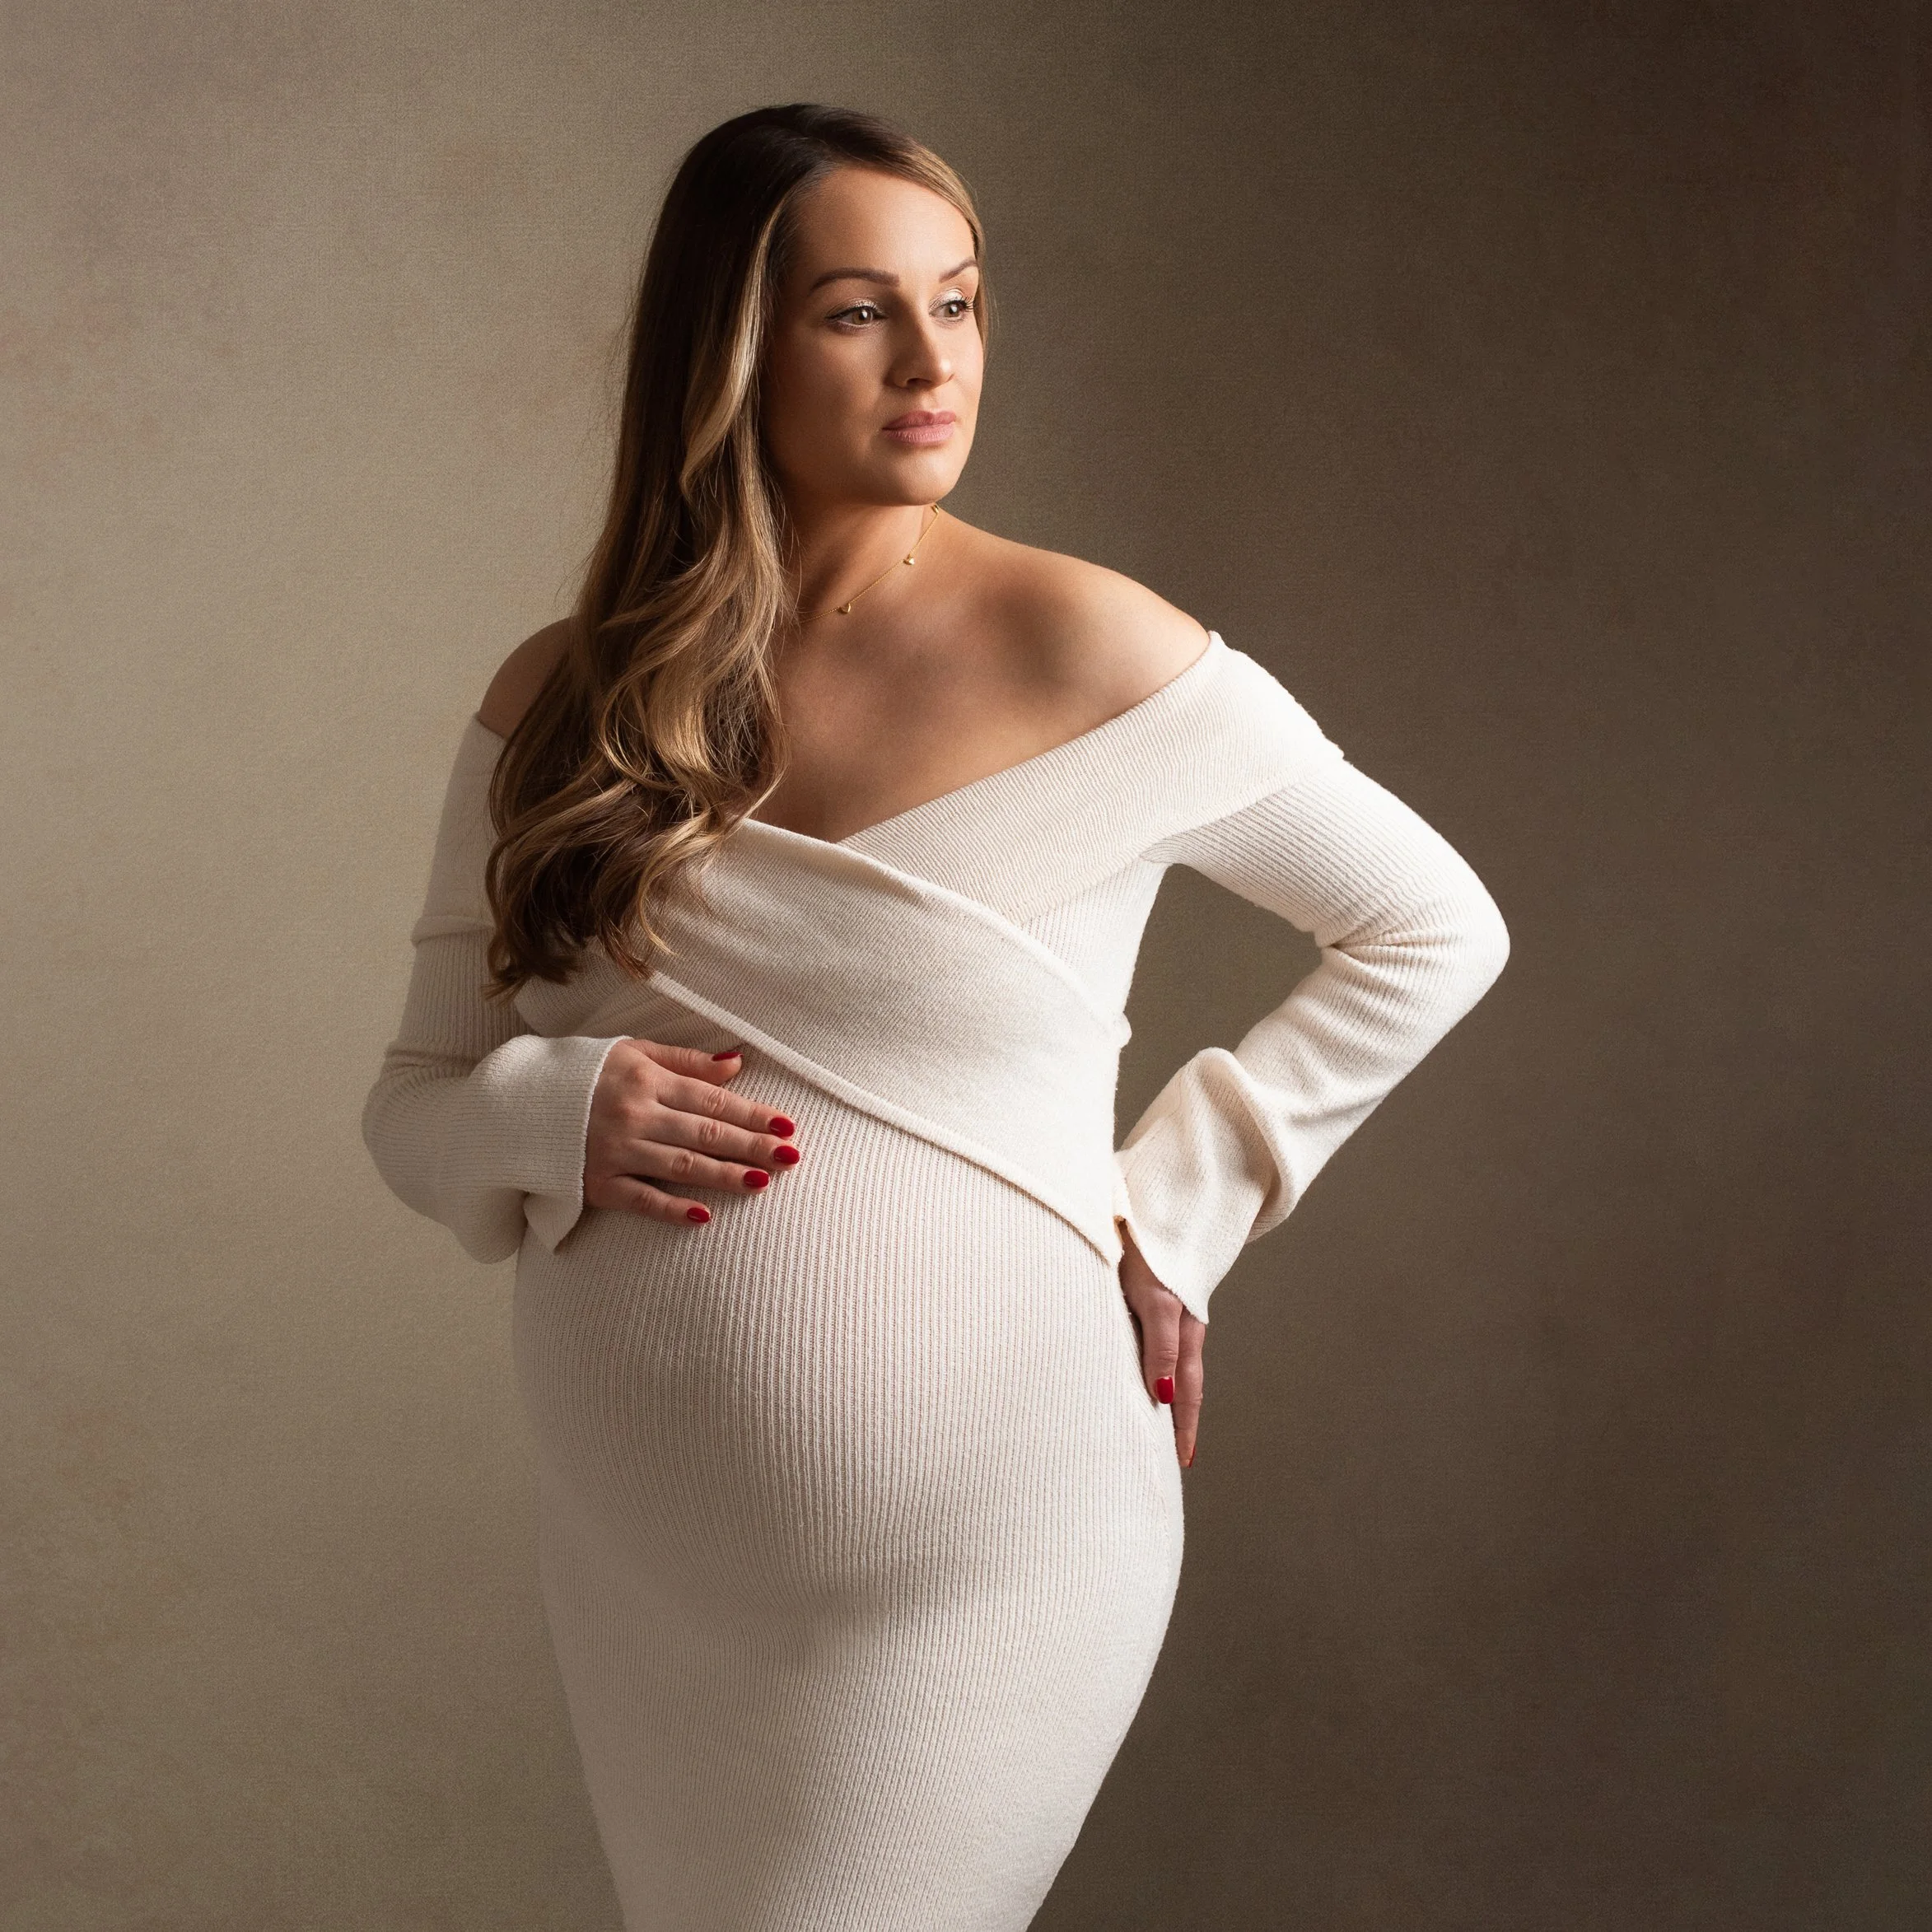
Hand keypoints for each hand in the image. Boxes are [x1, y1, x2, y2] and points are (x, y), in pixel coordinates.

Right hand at [584, 1041, 799, 1225]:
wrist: (515, 1103)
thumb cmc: (581, 1074)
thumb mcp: (630, 1052)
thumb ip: (684, 1060)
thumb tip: (736, 1063)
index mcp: (645, 1079)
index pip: (711, 1099)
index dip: (752, 1113)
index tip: (787, 1125)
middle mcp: (634, 1115)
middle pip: (704, 1132)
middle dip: (751, 1146)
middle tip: (790, 1158)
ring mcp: (615, 1152)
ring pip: (681, 1166)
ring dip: (724, 1176)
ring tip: (762, 1183)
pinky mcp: (596, 1185)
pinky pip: (641, 1200)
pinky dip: (672, 1210)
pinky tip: (705, 1216)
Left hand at [1118, 1222, 1203, 1467]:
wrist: (1160, 1198)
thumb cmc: (1148, 1245)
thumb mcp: (1153, 1297)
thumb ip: (1160, 1346)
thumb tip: (1162, 1396)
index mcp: (1184, 1329)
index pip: (1186, 1390)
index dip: (1183, 1426)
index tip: (1183, 1462)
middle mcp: (1183, 1323)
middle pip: (1185, 1380)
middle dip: (1182, 1418)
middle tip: (1179, 1455)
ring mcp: (1174, 1309)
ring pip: (1175, 1361)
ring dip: (1172, 1392)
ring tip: (1166, 1421)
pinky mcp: (1160, 1294)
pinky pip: (1165, 1341)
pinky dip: (1161, 1365)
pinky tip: (1150, 1369)